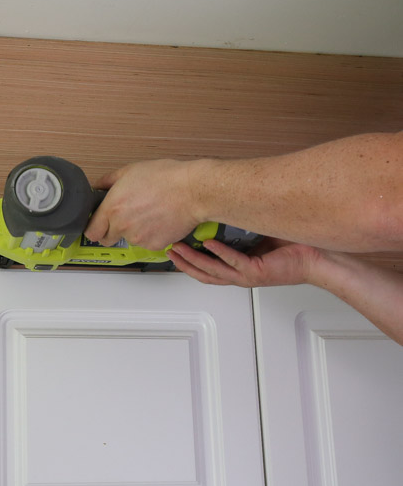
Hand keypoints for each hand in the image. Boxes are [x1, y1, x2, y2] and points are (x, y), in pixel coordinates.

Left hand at [85, 159, 204, 249]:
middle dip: (110, 231)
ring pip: (129, 239)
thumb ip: (107, 181)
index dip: (93, 227)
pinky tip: (158, 220)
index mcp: (112, 208)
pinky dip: (150, 235)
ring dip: (133, 231)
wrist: (193, 191)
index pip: (91, 231)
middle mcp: (122, 226)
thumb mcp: (130, 171)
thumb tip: (97, 187)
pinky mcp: (155, 245)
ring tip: (148, 213)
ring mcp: (139, 238)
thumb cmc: (166, 178)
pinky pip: (147, 243)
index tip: (97, 224)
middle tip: (123, 218)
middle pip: (106, 239)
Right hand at [167, 238, 321, 287]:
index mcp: (238, 269)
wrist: (318, 258)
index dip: (188, 262)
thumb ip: (239, 231)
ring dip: (193, 260)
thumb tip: (223, 210)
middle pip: (203, 274)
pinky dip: (218, 253)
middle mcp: (240, 276)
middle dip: (183, 263)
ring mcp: (247, 276)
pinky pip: (233, 263)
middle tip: (168, 250)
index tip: (174, 249)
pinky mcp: (257, 272)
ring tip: (179, 248)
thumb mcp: (257, 236)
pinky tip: (207, 243)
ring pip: (212, 271)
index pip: (206, 269)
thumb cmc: (293, 247)